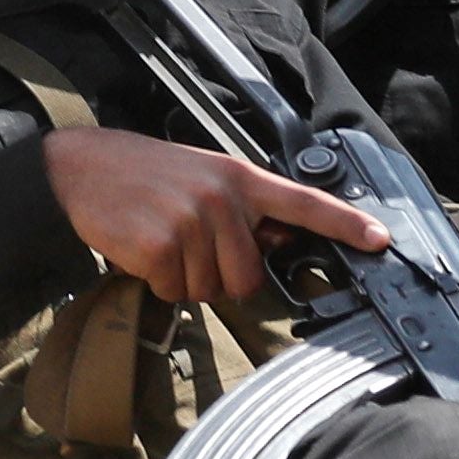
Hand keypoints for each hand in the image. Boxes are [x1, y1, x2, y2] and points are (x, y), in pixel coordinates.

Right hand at [45, 130, 382, 305]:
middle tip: (185, 248)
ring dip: (183, 280)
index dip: (344, 224)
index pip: (303, 202)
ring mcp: (193, 220)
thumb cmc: (141, 176)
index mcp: (239, 177)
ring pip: (210, 289)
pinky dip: (156, 282)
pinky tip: (141, 250)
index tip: (379, 239)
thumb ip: (241, 209)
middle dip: (218, 276)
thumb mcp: (201, 177)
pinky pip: (175, 291)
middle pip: (248, 276)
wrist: (80, 168)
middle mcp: (223, 198)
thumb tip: (275, 245)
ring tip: (159, 241)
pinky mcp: (163, 245)